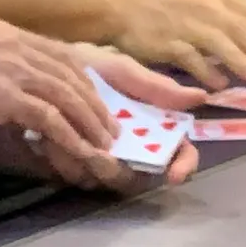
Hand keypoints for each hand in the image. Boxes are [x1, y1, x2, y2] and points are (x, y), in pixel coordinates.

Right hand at [0, 16, 116, 167]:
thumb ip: (12, 88)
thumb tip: (48, 114)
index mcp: (2, 33)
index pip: (60, 53)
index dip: (85, 81)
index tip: (100, 105)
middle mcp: (8, 41)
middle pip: (68, 72)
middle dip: (93, 103)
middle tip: (109, 130)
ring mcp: (4, 65)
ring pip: (65, 94)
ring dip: (89, 123)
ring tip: (102, 145)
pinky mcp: (0, 94)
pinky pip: (48, 118)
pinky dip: (69, 138)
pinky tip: (81, 153)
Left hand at [35, 46, 204, 189]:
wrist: (44, 68)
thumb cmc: (91, 67)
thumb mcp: (124, 71)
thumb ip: (158, 87)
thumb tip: (202, 97)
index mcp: (155, 126)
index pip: (180, 153)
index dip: (183, 166)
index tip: (174, 175)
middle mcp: (132, 148)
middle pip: (143, 176)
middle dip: (126, 174)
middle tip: (106, 162)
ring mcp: (102, 158)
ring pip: (107, 180)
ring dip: (91, 166)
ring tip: (71, 142)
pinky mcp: (71, 163)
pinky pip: (74, 175)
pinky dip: (65, 161)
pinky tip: (50, 141)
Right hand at [105, 0, 245, 88]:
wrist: (129, 12)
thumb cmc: (178, 15)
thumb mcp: (211, 13)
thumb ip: (239, 29)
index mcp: (224, 0)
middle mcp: (209, 9)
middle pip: (242, 28)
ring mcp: (188, 25)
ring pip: (219, 41)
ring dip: (239, 59)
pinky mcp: (168, 41)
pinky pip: (190, 57)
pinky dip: (206, 71)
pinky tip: (219, 85)